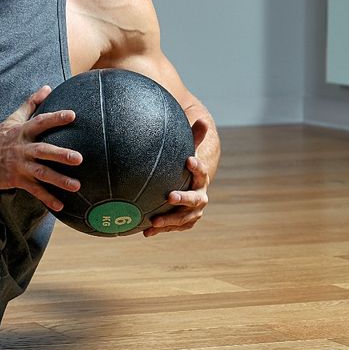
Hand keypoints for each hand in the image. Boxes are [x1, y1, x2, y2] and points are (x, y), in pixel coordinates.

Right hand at [0, 85, 83, 210]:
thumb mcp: (13, 119)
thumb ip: (31, 104)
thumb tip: (48, 87)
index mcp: (22, 132)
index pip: (40, 122)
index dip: (56, 118)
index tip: (73, 115)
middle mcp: (21, 148)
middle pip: (43, 150)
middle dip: (60, 154)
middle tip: (79, 158)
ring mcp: (19, 165)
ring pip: (41, 173)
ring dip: (59, 179)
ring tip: (76, 186)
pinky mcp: (15, 179)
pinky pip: (34, 190)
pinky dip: (47, 198)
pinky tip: (60, 205)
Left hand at [145, 119, 212, 236]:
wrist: (189, 186)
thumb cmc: (184, 166)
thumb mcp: (187, 151)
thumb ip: (193, 138)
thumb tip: (203, 118)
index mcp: (200, 178)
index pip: (201, 172)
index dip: (197, 167)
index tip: (189, 160)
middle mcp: (200, 196)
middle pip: (195, 199)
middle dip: (183, 198)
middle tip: (169, 196)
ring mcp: (193, 212)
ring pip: (184, 219)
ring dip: (170, 221)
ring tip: (153, 221)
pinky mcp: (183, 222)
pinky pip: (173, 228)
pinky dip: (160, 230)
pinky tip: (145, 231)